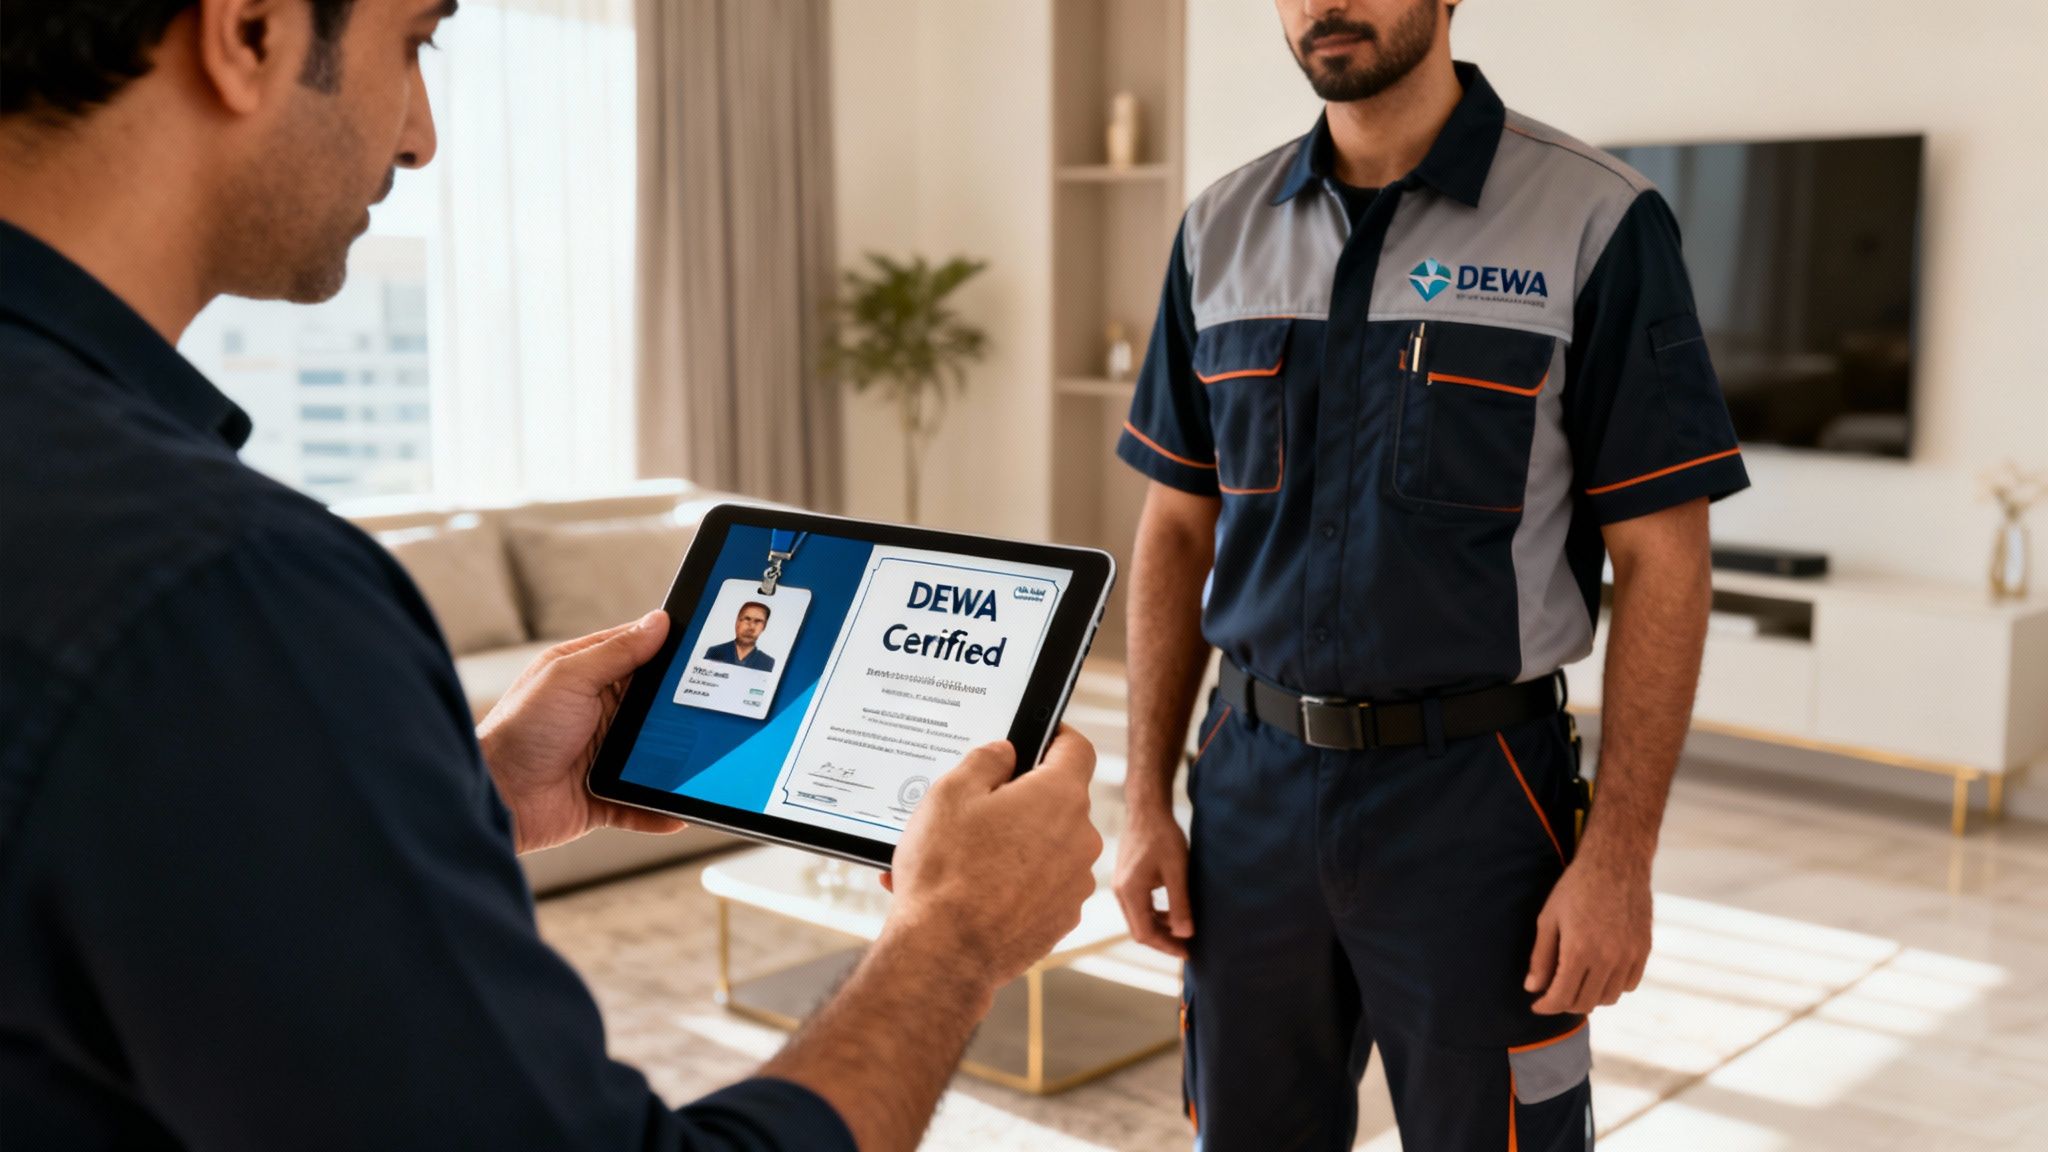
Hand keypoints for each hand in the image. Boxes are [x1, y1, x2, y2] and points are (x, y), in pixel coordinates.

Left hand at [477, 611, 687, 854]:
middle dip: (679, 710)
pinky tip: (679, 811)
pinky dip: (660, 810)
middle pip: (653, 707)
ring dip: (675, 762)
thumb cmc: (519, 729)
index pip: (637, 654)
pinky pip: (642, 802)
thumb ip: (617, 652)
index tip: (704, 651)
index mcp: (586, 676)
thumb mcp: (569, 677)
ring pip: (653, 755)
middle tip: (715, 708)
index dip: (669, 652)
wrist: (496, 797)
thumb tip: (657, 621)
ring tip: (703, 761)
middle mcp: (597, 714)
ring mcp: (603, 756)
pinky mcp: (604, 796)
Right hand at [881, 728, 1102, 987]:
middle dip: (1020, 800)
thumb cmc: (946, 870)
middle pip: (1057, 801)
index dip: (1053, 736)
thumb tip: (1005, 754)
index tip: (1034, 738)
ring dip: (1013, 845)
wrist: (945, 954)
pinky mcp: (1061, 918)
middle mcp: (1080, 839)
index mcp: (1059, 797)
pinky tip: (969, 890)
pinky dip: (1013, 882)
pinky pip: (1041, 886)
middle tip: (975, 809)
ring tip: (959, 858)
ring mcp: (1075, 883)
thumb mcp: (950, 794)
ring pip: (1047, 846)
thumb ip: (985, 761)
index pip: (1075, 748)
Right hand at [1110, 804, 1192, 957]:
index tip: (1187, 952)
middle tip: (1187, 946)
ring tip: (1182, 932)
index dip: (1166, 947)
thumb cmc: (1163, 836)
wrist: (1147, 809)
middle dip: (1163, 940)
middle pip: (1139, 929)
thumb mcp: (1177, 871)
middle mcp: (1121, 892)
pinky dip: (1154, 914)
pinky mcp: (1126, 879)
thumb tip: (1185, 934)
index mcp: (1130, 892)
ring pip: (1138, 918)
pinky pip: (1138, 906)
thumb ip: (1179, 904)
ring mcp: (1121, 886)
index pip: (1145, 933)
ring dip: (1159, 928)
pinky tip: (1171, 913)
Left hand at [1525, 848, 1652, 1013]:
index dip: (1546, 1006)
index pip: (1561, 997)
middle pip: (1585, 1003)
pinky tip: (1599, 973)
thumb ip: (1541, 957)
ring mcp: (1629, 956)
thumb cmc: (1575, 888)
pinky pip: (1628, 984)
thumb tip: (1532, 988)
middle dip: (1565, 1004)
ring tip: (1576, 983)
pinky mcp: (1644, 950)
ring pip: (1608, 998)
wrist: (1616, 863)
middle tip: (1554, 993)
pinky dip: (1612, 986)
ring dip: (1589, 997)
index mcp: (1579, 950)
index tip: (1537, 1004)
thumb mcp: (1548, 919)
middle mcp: (1607, 958)